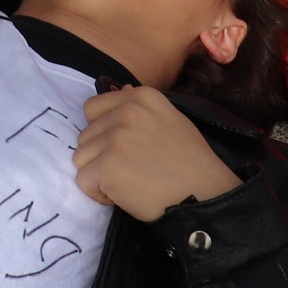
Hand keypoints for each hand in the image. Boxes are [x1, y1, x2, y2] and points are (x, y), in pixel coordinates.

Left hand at [71, 87, 243, 220]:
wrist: (207, 197)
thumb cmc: (191, 164)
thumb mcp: (171, 121)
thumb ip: (141, 108)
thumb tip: (122, 89)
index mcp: (141, 97)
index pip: (93, 108)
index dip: (103, 133)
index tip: (126, 150)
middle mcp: (126, 111)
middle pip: (85, 135)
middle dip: (101, 156)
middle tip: (133, 170)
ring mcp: (116, 138)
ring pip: (81, 158)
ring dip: (99, 175)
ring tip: (130, 182)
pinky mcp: (108, 166)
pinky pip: (83, 181)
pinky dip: (99, 194)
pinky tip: (125, 195)